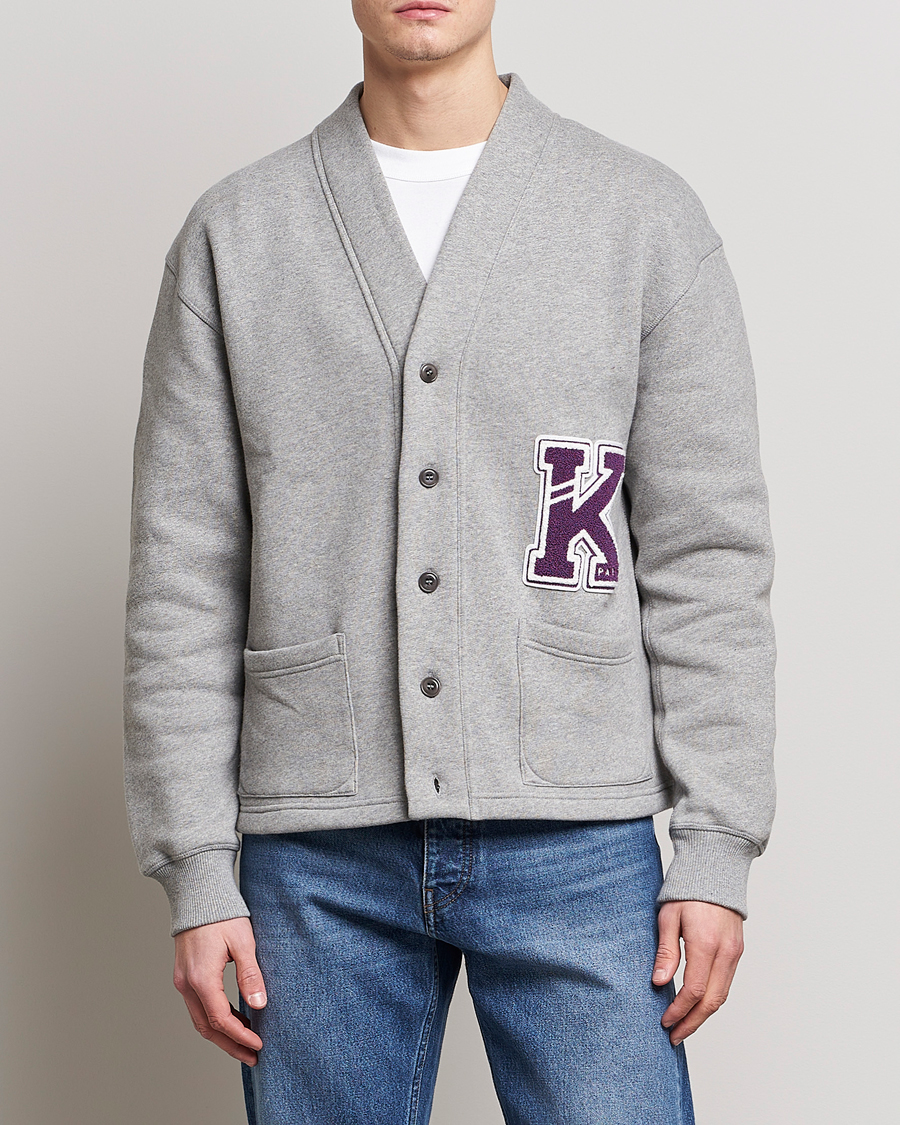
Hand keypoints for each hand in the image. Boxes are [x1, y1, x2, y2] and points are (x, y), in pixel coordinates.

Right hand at [173, 916, 266, 1064]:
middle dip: (230, 1045)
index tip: (259, 1045)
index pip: (220, 1020)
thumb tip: (259, 1006)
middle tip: (253, 1056)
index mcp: (201, 978)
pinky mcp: (184, 976)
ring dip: (221, 1035)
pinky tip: (232, 1021)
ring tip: (244, 1044)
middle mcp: (187, 984)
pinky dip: (214, 1019)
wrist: (198, 894)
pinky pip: (197, 1007)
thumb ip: (250, 975)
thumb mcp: (243, 942)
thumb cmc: (222, 914)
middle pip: (207, 1027)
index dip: (240, 1036)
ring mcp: (182, 981)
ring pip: (200, 1019)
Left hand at [652, 900, 743, 1045]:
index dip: (679, 1010)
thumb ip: (666, 951)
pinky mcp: (737, 951)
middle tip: (674, 1036)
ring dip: (704, 1015)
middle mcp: (725, 952)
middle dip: (692, 1022)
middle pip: (712, 1001)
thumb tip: (658, 982)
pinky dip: (712, 999)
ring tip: (684, 1026)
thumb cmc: (686, 891)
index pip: (694, 990)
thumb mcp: (668, 917)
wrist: (714, 870)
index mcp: (705, 943)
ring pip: (722, 995)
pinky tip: (698, 1006)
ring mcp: (735, 953)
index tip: (664, 1021)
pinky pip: (726, 983)